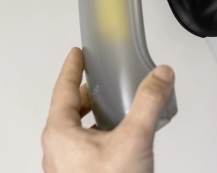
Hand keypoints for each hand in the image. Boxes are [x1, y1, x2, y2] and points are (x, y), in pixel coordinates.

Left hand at [42, 48, 175, 172]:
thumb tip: (159, 77)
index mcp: (60, 134)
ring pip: (76, 132)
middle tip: (99, 80)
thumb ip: (148, 103)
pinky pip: (84, 150)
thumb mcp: (133, 140)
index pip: (64, 89)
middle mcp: (57, 150)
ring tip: (114, 110)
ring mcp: (65, 168)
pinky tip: (119, 142)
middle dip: (86, 93)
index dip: (72, 67)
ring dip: (92, 117)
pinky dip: (98, 137)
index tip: (77, 54)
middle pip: (68, 109)